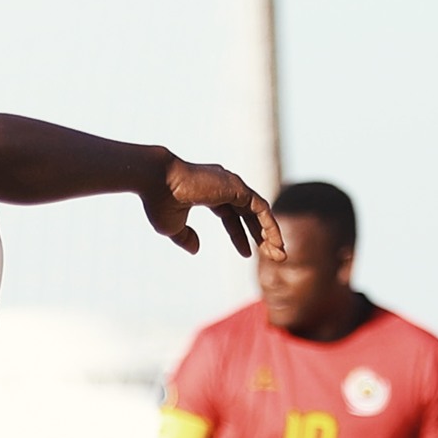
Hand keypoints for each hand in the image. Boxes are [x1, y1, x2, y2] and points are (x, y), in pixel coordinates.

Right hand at [142, 156, 283, 260]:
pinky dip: (270, 225)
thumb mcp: (172, 227)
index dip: (239, 236)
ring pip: (259, 212)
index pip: (231, 217)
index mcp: (210, 194)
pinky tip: (275, 242)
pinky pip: (261, 209)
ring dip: (271, 234)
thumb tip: (197, 249)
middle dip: (261, 236)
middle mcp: (225, 187)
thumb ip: (186, 238)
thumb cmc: (160, 202)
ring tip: (280, 254)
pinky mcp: (237, 188)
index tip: (246, 254)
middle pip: (249, 215)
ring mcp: (233, 185)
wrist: (157, 181)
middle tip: (274, 255)